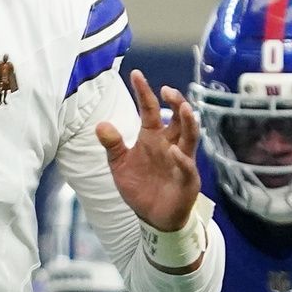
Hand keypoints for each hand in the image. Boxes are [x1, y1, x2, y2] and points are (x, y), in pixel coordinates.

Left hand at [96, 70, 201, 231]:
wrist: (152, 217)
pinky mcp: (187, 180)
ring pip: (190, 137)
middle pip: (178, 118)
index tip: (136, 74)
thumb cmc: (140, 187)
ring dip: (189, 122)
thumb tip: (100, 125)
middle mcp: (170, 144)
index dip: (144, 92)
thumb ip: (113, 145)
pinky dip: (182, 158)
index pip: (150, 110)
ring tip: (184, 108)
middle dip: (176, 102)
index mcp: (153, 138)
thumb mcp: (120, 165)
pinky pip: (187, 167)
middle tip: (167, 90)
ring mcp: (181, 161)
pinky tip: (174, 150)